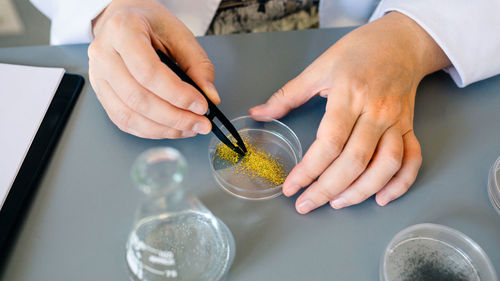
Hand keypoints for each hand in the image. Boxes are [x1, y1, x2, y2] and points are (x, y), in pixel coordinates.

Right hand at [88, 0, 219, 138]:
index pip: (149, 72)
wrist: (125, 20)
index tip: (201, 105)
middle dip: (174, 117)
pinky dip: (150, 130)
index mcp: (123, 30)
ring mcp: (98, 76)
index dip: (178, 94)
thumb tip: (210, 97)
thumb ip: (198, 65)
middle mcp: (104, 54)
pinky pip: (123, 121)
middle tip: (200, 123)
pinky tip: (170, 128)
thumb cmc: (150, 23)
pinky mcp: (101, 93)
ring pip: (129, 115)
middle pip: (138, 98)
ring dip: (163, 129)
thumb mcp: (180, 34)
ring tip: (188, 128)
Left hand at [250, 12, 450, 213]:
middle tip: (306, 204)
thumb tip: (258, 113)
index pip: (328, 143)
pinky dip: (401, 183)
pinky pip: (412, 160)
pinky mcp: (409, 127)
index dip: (308, 170)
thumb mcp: (319, 67)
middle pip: (354, 161)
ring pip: (385, 166)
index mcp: (349, 95)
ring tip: (337, 203)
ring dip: (361, 191)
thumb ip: (287, 94)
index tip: (290, 187)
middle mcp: (376, 111)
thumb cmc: (358, 51)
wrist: (401, 41)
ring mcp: (396, 121)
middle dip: (327, 189)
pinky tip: (382, 198)